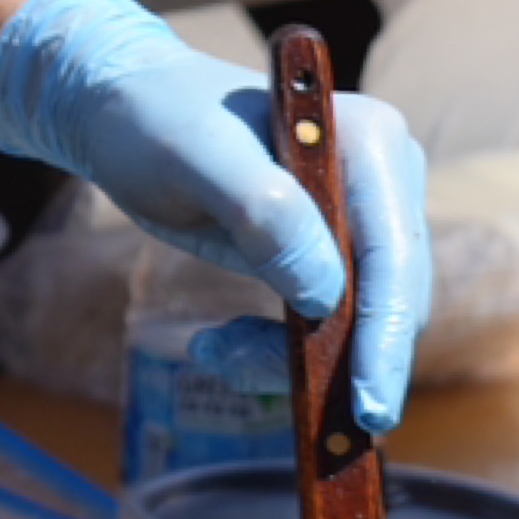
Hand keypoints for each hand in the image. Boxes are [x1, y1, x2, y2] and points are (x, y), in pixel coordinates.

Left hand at [0, 0, 431, 433]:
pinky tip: (221, 345)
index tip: (370, 404)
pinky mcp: (333, 249)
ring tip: (215, 354)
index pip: (395, 252)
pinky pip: (330, 321)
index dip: (388, 332)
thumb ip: (264, 212)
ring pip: (362, 320)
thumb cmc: (156, 120)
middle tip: (286, 407)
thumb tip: (327, 295)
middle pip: (392, 296)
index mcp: (370, 141)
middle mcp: (385, 177)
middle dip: (341, 360)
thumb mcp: (195, 158)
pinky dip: (280, 349)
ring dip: (298, 359)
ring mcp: (363, 214)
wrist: (124, 111)